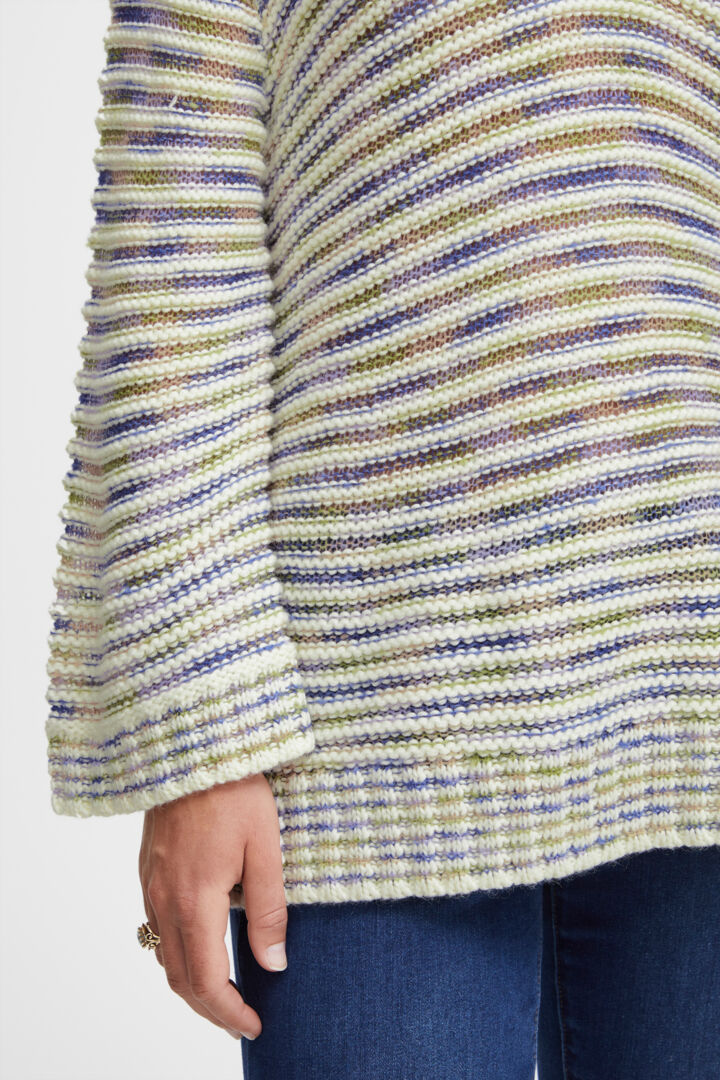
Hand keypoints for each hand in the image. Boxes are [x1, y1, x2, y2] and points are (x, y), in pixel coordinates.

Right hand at [138, 773, 288, 1040]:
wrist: (193, 743)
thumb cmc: (235, 789)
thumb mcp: (266, 848)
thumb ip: (270, 910)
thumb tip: (275, 963)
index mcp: (195, 899)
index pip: (205, 980)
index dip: (228, 1011)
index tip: (254, 1023)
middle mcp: (164, 898)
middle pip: (178, 976)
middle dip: (209, 1007)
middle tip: (241, 1018)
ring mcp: (151, 883)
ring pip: (163, 953)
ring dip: (191, 982)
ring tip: (225, 990)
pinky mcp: (149, 868)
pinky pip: (155, 925)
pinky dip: (177, 951)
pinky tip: (202, 943)